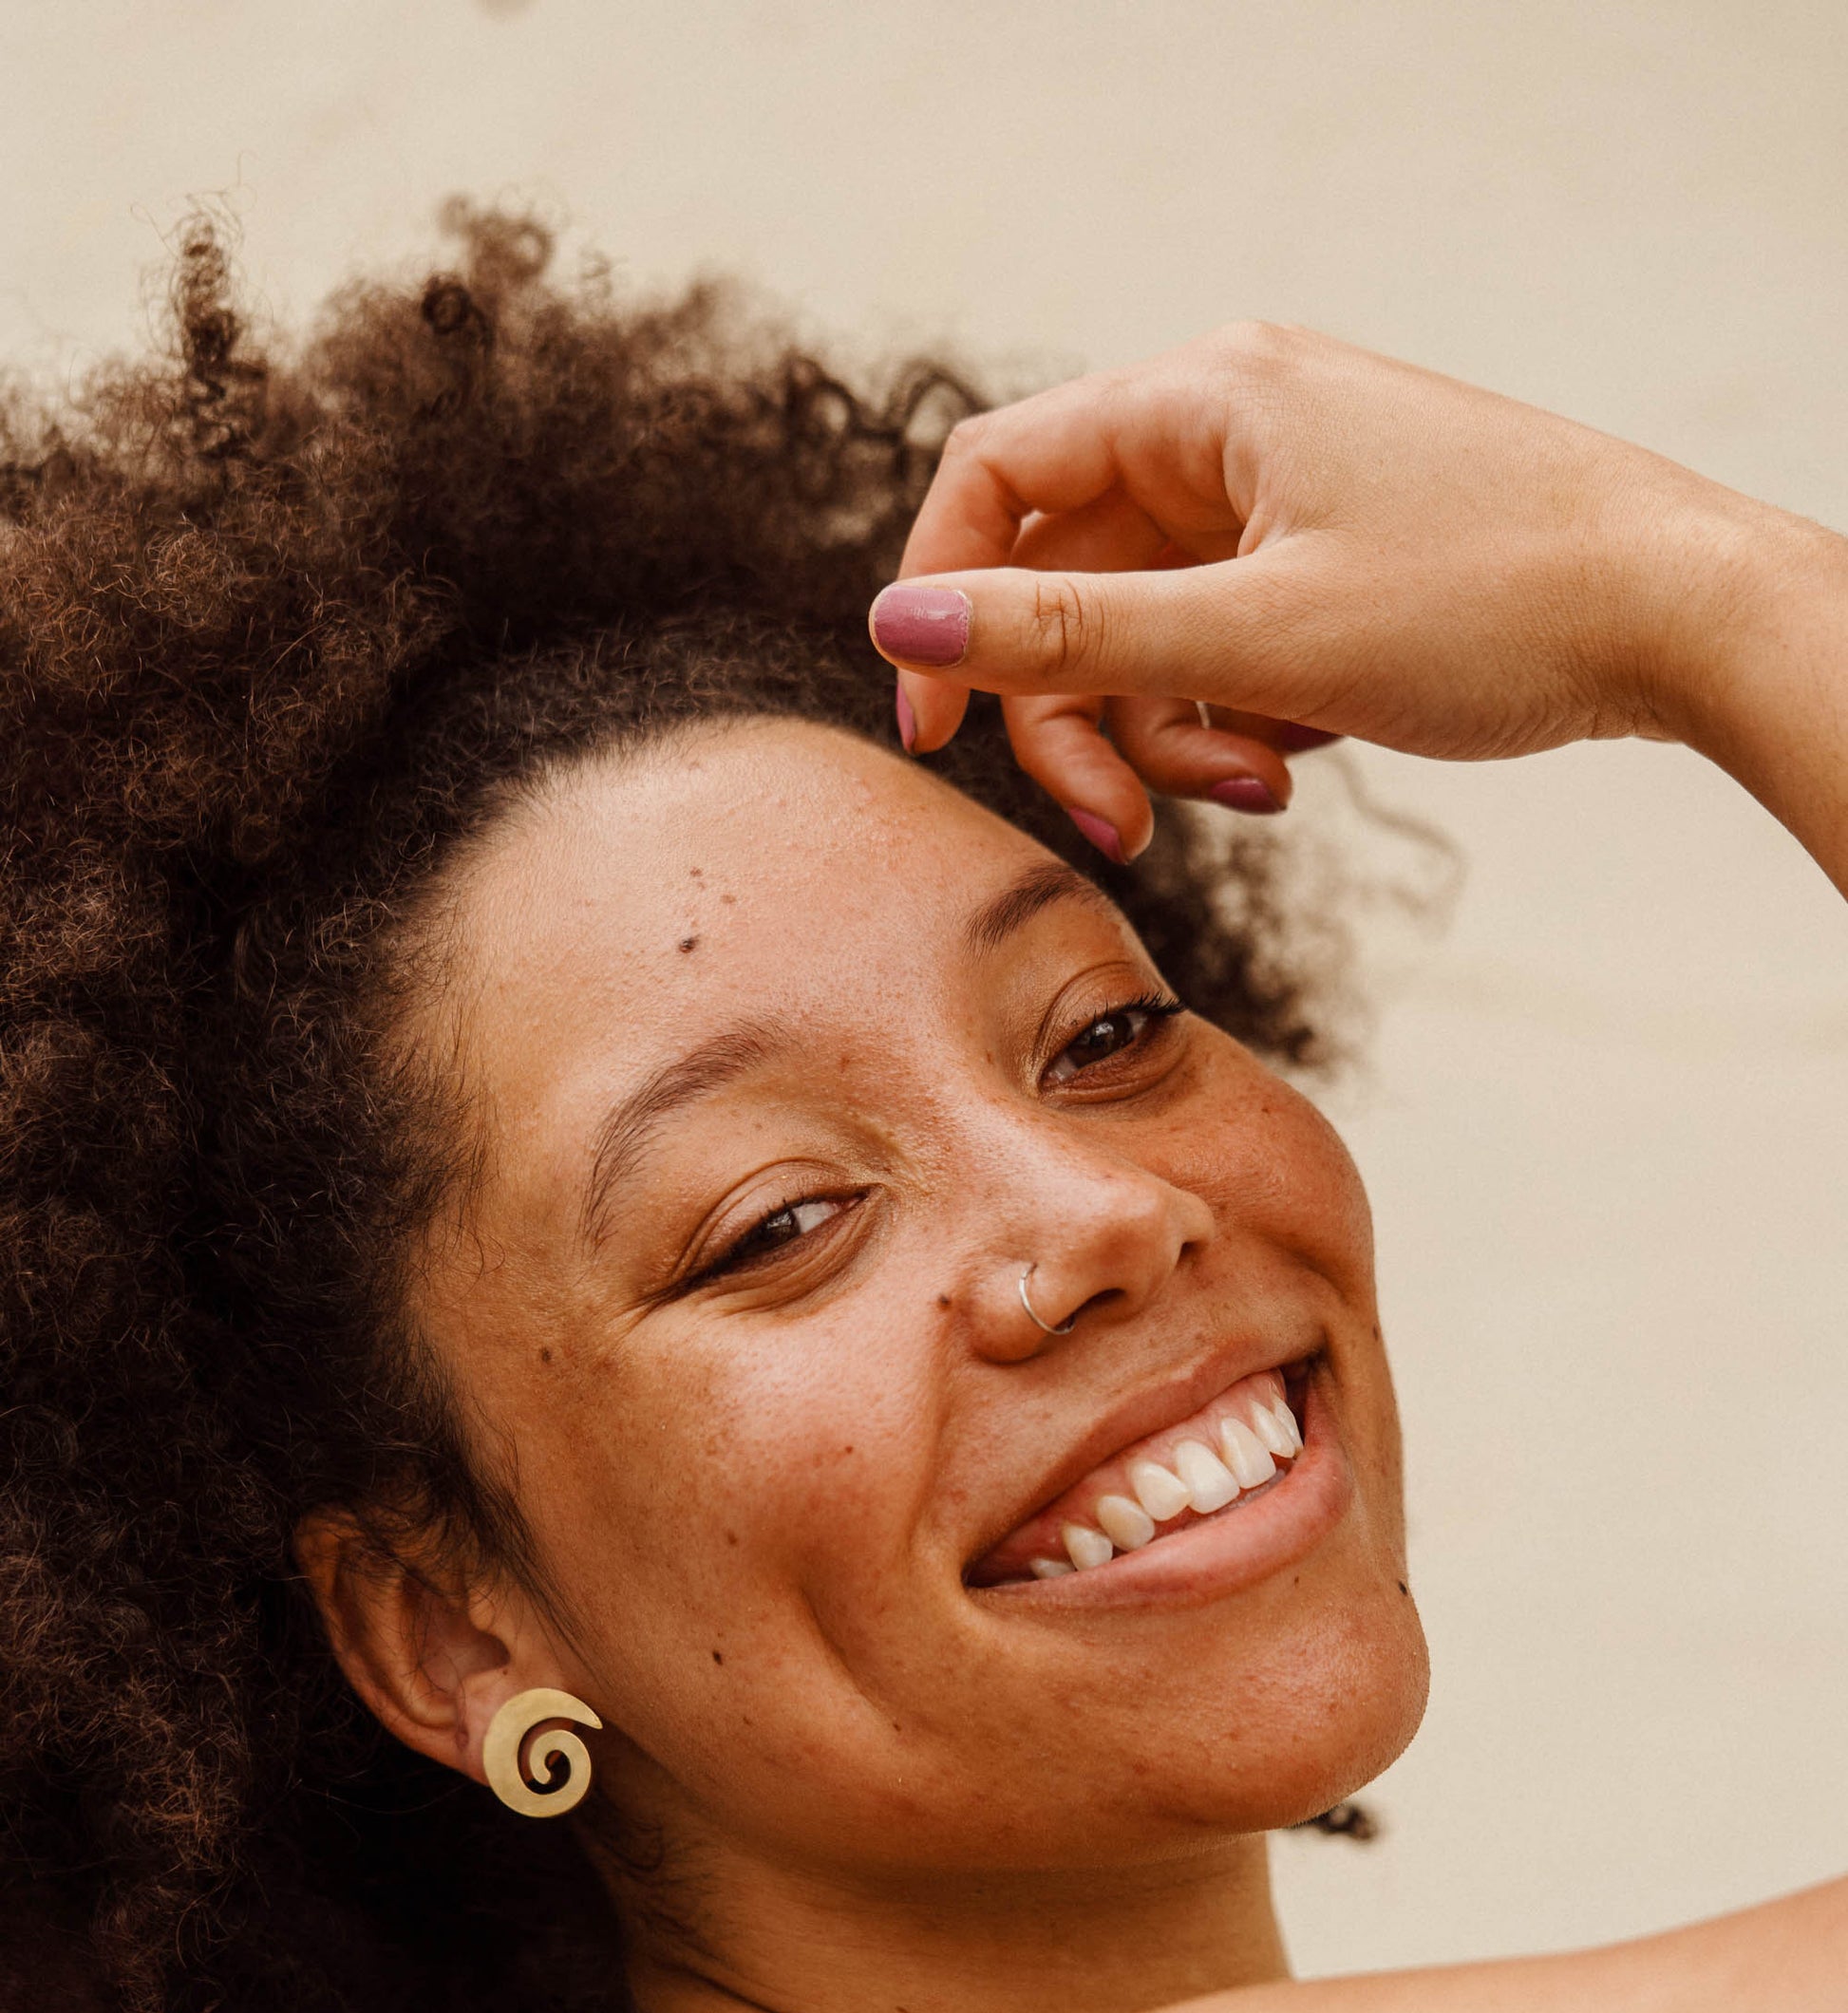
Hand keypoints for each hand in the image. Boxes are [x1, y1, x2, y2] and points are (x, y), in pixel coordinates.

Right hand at [871, 323, 1759, 860]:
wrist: (1682, 618)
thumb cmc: (1490, 602)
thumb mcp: (1253, 639)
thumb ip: (1064, 639)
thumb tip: (897, 628)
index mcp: (1203, 397)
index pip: (997, 478)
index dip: (943, 602)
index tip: (933, 732)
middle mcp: (1234, 427)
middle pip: (1068, 577)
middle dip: (1081, 714)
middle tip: (1122, 824)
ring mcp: (1286, 494)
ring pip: (1147, 627)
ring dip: (1171, 731)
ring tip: (1258, 787)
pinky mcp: (1331, 559)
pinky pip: (1223, 642)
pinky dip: (1236, 715)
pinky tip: (1302, 755)